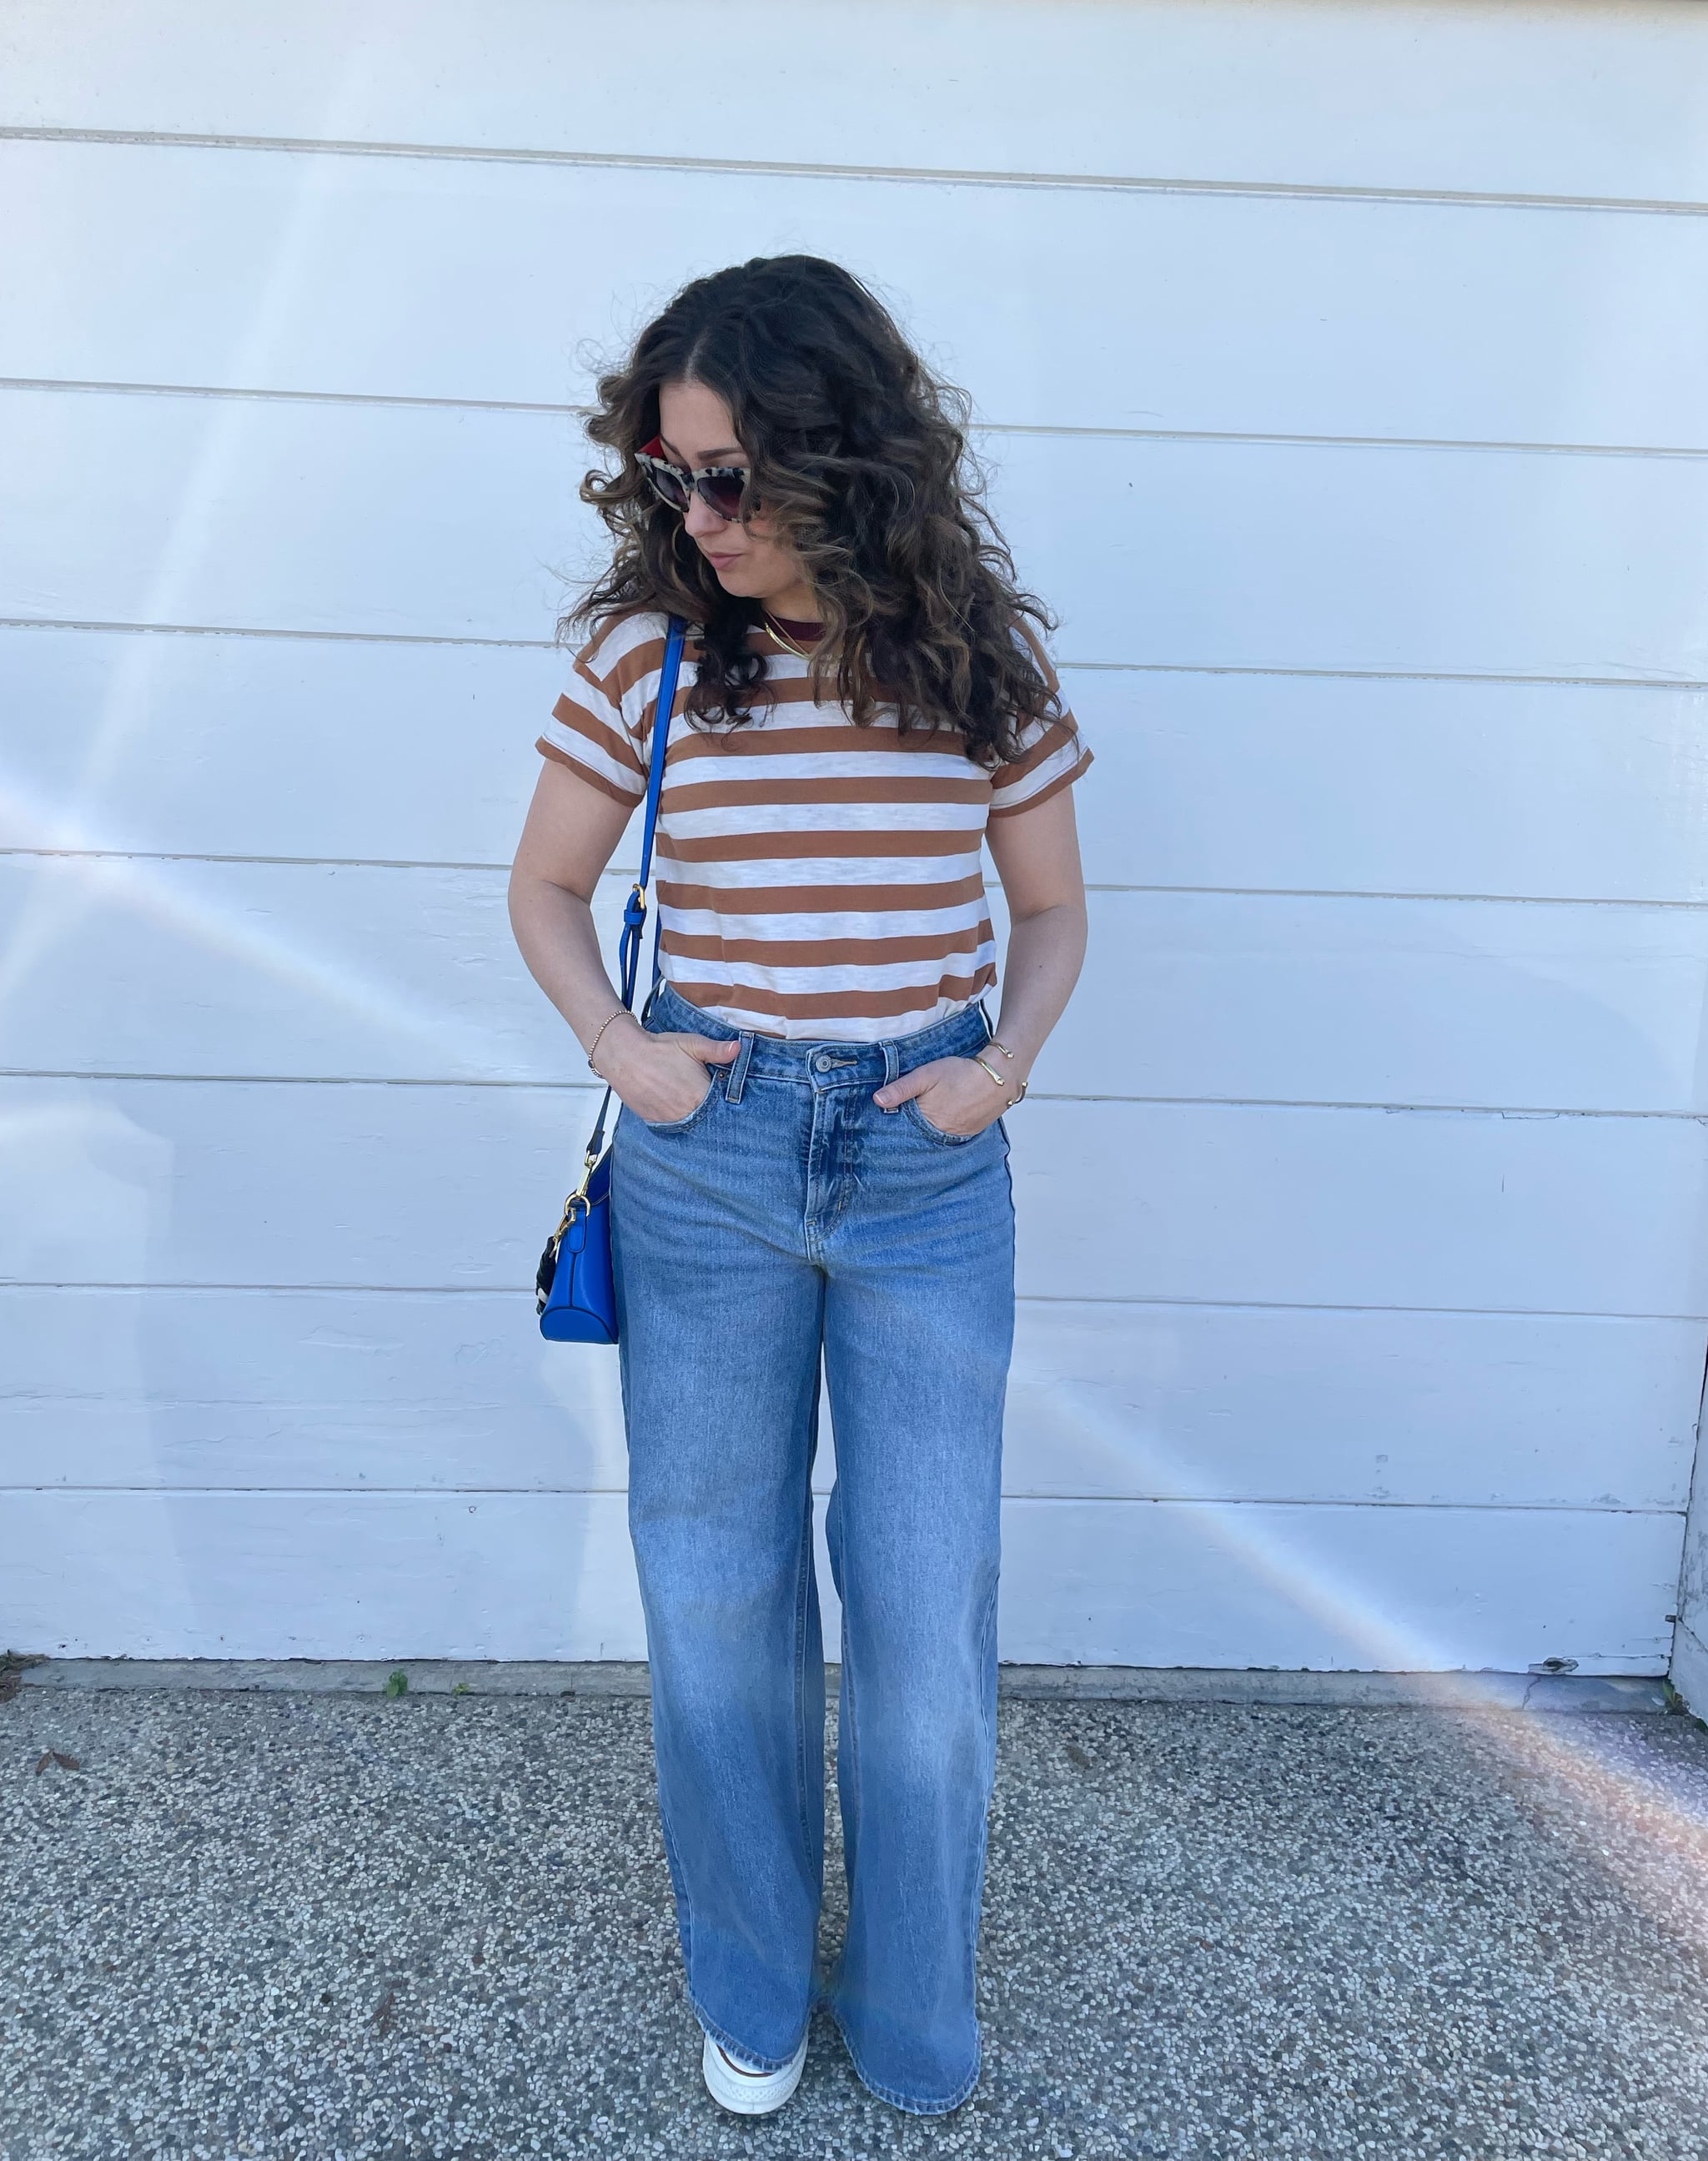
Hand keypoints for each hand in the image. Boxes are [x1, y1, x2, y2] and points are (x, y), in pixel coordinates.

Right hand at [597, 1020, 737, 1123]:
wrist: (624, 1055)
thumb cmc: (658, 1049)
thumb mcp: (692, 1044)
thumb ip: (717, 1050)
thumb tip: (738, 1049)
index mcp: (700, 1096)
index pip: (723, 1108)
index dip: (724, 1102)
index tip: (722, 1094)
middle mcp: (686, 1113)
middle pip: (707, 1118)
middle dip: (709, 1109)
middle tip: (703, 1096)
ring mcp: (669, 1120)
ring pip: (689, 1123)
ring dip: (692, 1115)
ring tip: (687, 1098)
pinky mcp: (655, 1122)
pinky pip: (672, 1126)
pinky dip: (676, 1117)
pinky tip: (675, 1104)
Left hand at [873, 1055, 1013, 1136]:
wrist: (999, 1077)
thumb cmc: (962, 1073)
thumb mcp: (926, 1075)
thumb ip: (901, 1088)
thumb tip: (877, 1100)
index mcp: (927, 1121)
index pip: (904, 1130)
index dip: (896, 1125)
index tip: (887, 1123)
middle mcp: (942, 1133)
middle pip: (920, 1136)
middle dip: (912, 1130)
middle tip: (909, 1118)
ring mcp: (958, 1135)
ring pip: (936, 1137)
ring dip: (929, 1130)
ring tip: (927, 1118)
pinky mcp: (971, 1132)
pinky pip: (953, 1135)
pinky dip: (946, 1129)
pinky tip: (945, 1118)